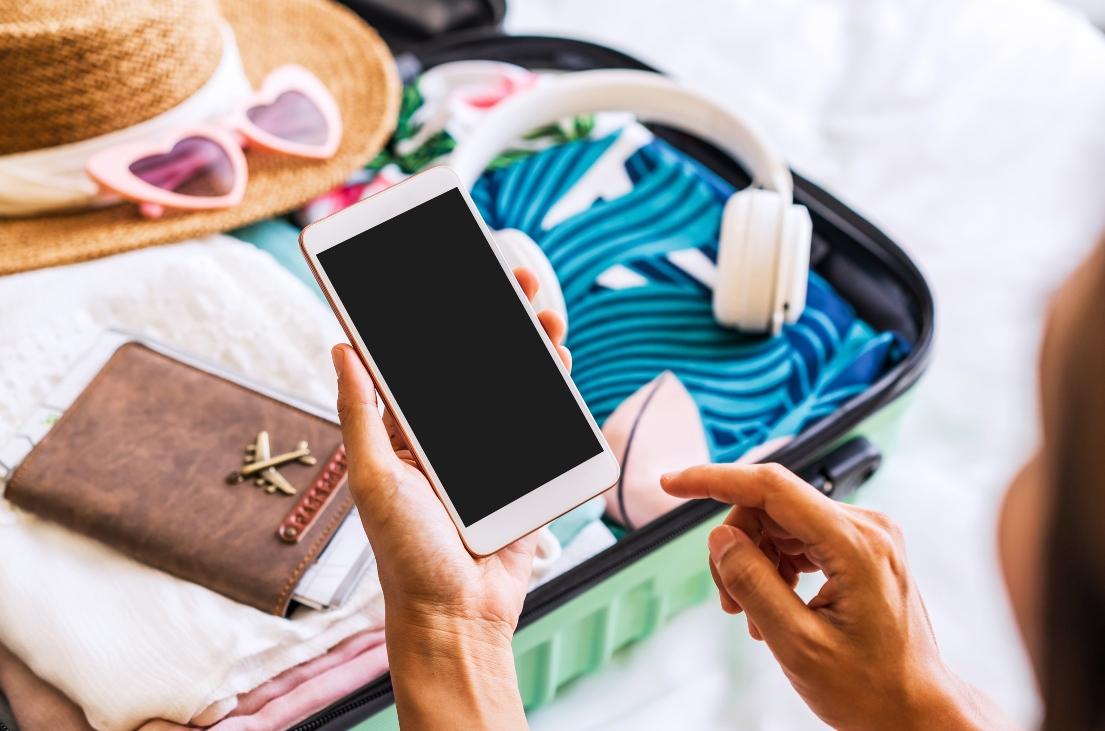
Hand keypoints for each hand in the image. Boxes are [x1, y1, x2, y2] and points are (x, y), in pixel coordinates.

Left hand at [332, 267, 567, 729]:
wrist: (459, 615)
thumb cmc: (405, 554)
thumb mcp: (374, 479)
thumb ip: (361, 413)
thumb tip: (342, 347)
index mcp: (406, 430)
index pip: (419, 358)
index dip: (433, 313)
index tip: (448, 270)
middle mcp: (448, 433)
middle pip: (474, 360)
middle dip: (496, 315)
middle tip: (515, 275)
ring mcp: (489, 450)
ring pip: (513, 382)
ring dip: (529, 343)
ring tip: (544, 311)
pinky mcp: (524, 470)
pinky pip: (542, 420)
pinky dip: (553, 387)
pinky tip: (559, 361)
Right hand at [662, 464, 1014, 730]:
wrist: (916, 711)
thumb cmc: (871, 689)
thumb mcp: (798, 644)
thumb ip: (754, 583)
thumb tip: (720, 537)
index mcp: (856, 544)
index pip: (771, 487)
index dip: (714, 480)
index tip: (672, 483)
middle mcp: (866, 527)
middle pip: (770, 508)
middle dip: (737, 548)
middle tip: (729, 604)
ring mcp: (865, 536)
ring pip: (779, 523)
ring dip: (754, 562)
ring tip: (752, 615)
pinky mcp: (860, 548)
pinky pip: (798, 538)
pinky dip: (775, 567)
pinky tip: (772, 606)